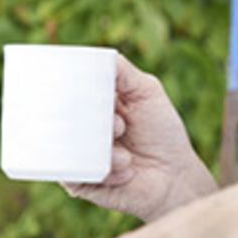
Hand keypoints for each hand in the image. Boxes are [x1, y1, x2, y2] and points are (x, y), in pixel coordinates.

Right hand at [62, 55, 216, 220]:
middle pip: (63, 118)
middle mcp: (81, 130)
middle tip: (119, 126)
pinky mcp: (80, 182)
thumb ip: (124, 73)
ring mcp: (78, 156)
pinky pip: (74, 174)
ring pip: (67, 146)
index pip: (69, 93)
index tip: (79, 87)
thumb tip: (102, 54)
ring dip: (102, 149)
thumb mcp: (147, 92)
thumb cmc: (163, 133)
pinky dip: (105, 170)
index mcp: (92, 107)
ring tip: (127, 155)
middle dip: (90, 119)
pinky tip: (127, 170)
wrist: (174, 177)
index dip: (71, 89)